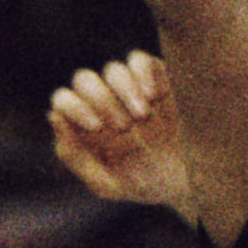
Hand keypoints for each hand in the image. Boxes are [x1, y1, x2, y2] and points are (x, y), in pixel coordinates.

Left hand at [46, 51, 191, 212]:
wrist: (194, 184)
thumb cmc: (145, 186)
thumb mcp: (106, 183)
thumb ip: (73, 155)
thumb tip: (54, 116)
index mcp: (85, 124)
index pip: (64, 99)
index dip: (74, 107)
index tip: (97, 128)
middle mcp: (105, 102)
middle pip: (85, 79)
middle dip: (102, 100)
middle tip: (124, 127)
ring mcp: (132, 89)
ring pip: (113, 69)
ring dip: (124, 91)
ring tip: (143, 117)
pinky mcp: (159, 79)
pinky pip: (141, 61)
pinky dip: (143, 73)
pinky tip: (154, 97)